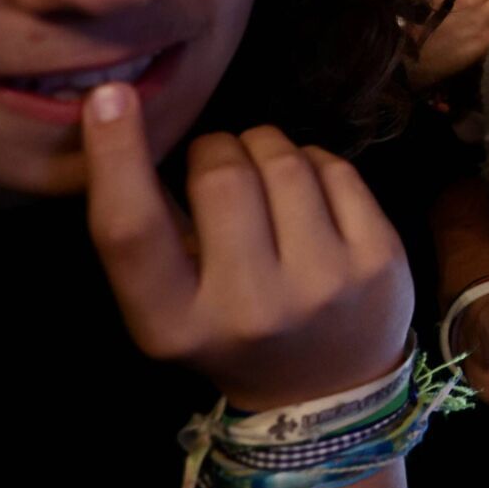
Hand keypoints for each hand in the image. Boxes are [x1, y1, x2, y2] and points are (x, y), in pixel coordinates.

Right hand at [83, 85, 412, 412]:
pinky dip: (314, 162)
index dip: (115, 157)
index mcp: (175, 323)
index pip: (132, 230)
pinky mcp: (379, 259)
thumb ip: (150, 237)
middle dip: (217, 148)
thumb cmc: (233, 331)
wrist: (329, 390)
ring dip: (266, 147)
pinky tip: (307, 188)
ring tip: (263, 171)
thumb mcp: (173, 306)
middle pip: (221, 176)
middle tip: (219, 161)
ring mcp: (323, 283)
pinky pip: (335, 168)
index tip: (109, 97)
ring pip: (284, 162)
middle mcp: (249, 307)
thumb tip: (123, 123)